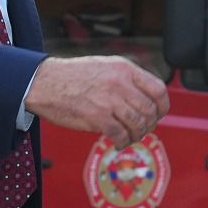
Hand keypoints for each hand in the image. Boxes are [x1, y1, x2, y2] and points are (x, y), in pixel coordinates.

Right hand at [25, 56, 169, 147]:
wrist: (44, 82)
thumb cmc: (73, 75)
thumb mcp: (106, 66)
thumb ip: (127, 79)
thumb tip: (145, 98)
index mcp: (125, 69)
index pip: (158, 89)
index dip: (162, 106)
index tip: (158, 114)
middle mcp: (120, 83)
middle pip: (149, 110)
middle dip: (149, 124)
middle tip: (142, 130)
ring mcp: (109, 100)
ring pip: (137, 124)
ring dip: (136, 135)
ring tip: (129, 137)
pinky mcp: (97, 117)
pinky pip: (120, 134)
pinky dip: (122, 142)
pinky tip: (118, 142)